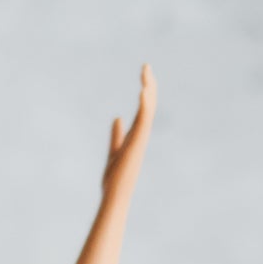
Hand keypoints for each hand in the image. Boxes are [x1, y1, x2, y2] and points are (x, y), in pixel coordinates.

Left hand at [102, 63, 156, 202]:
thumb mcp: (114, 151)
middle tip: (146, 66)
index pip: (143, 109)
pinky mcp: (137, 144)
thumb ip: (116, 135)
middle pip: (148, 106)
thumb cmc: (114, 180)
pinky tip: (143, 91)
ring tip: (146, 72)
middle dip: (149, 85)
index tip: (144, 75)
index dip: (145, 92)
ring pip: (148, 110)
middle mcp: (141, 136)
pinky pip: (144, 121)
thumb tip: (117, 118)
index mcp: (137, 136)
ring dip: (148, 90)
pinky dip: (145, 105)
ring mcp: (141, 140)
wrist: (114, 197)